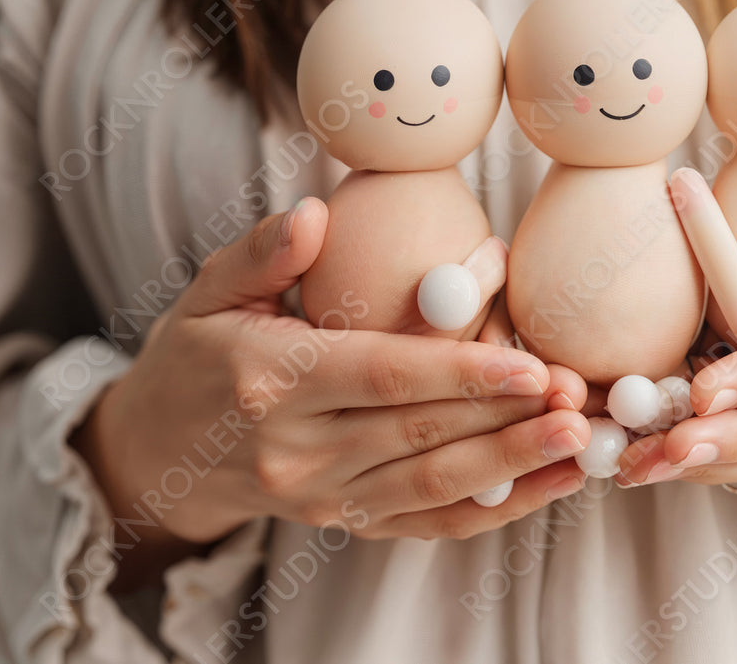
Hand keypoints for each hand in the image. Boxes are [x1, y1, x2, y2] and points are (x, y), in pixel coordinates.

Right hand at [73, 199, 589, 587]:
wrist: (156, 453)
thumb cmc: (195, 356)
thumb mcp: (208, 292)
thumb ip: (262, 253)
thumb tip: (316, 212)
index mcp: (272, 380)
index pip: (381, 375)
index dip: (459, 372)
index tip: (528, 364)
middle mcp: (298, 450)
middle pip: (420, 433)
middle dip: (506, 419)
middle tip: (576, 398)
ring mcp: (322, 496)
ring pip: (433, 485)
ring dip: (513, 466)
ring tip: (580, 445)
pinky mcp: (344, 521)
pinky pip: (428, 524)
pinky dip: (493, 510)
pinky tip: (550, 486)